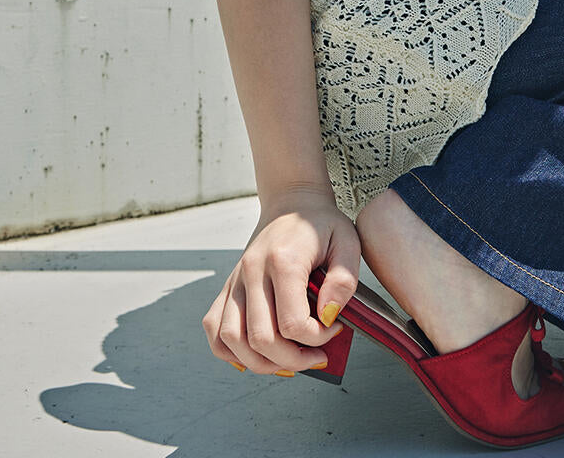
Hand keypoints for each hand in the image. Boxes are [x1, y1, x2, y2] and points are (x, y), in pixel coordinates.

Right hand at [202, 185, 361, 374]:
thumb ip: (344, 280)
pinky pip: (215, 328)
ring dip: (261, 363)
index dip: (318, 338)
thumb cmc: (321, 223)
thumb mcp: (348, 242)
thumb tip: (328, 316)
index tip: (335, 328)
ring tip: (288, 362)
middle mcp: (252, 270)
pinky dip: (230, 351)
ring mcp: (236, 279)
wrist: (292, 201)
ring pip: (232, 339)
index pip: (292, 323)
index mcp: (283, 260)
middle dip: (293, 360)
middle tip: (317, 356)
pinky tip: (254, 355)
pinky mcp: (228, 286)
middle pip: (261, 338)